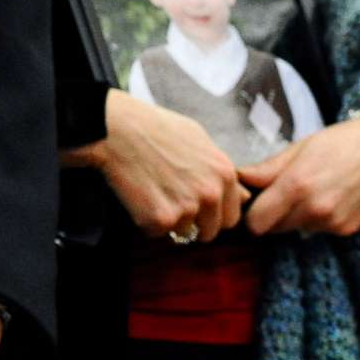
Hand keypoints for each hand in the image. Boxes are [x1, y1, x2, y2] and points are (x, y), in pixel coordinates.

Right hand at [64, 88, 244, 241]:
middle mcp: (211, 194)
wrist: (116, 129)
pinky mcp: (160, 219)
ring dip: (167, 220)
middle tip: (170, 204)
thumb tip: (243, 195)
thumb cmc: (154, 127)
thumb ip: (221, 169)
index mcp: (225, 174)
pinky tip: (137, 196)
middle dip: (193, 224)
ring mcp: (187, 208)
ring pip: (182, 232)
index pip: (231, 216)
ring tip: (150, 193)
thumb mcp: (199, 138)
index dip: (211, 214)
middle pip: (210, 232)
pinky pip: (155, 232)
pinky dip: (144, 221)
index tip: (194, 207)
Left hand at [242, 109, 359, 236]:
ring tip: (305, 190)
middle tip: (275, 193)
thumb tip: (240, 179)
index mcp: (297, 186)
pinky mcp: (347, 230)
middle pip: (272, 228)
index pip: (256, 222)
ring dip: (292, 216)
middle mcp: (314, 210)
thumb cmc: (342, 142)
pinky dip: (314, 218)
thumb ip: (267, 169)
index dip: (249, 212)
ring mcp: (333, 224)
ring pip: (294, 229)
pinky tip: (326, 196)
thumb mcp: (300, 148)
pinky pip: (316, 229)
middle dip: (269, 214)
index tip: (251, 199)